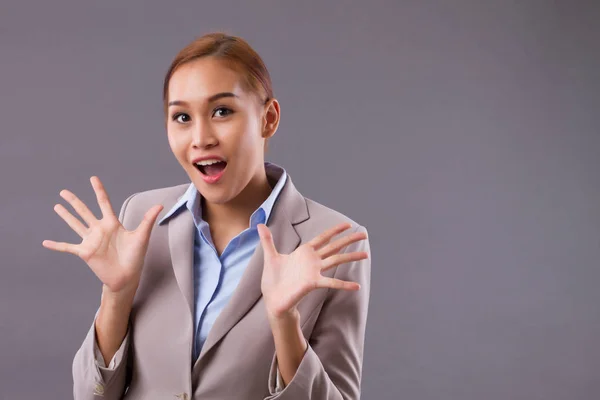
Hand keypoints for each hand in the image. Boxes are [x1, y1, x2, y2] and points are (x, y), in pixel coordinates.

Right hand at [42, 176, 162, 294]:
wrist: (127, 276)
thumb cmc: (136, 257)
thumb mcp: (142, 236)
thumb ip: (147, 220)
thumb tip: (160, 205)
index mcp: (112, 223)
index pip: (103, 202)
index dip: (98, 190)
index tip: (93, 178)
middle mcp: (100, 230)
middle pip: (84, 211)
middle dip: (74, 201)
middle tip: (64, 191)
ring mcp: (91, 240)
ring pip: (75, 225)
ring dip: (66, 216)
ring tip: (57, 206)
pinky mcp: (85, 252)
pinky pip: (68, 247)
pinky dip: (57, 246)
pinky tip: (45, 242)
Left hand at [258, 222, 367, 319]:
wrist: (272, 299)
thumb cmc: (273, 280)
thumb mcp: (270, 256)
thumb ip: (267, 240)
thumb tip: (259, 224)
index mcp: (304, 252)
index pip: (323, 238)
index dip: (335, 231)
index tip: (348, 224)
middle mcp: (312, 261)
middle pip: (334, 247)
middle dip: (349, 240)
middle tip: (364, 235)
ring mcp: (314, 271)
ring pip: (336, 260)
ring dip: (351, 257)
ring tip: (366, 255)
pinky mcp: (313, 283)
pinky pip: (331, 281)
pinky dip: (344, 284)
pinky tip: (356, 286)